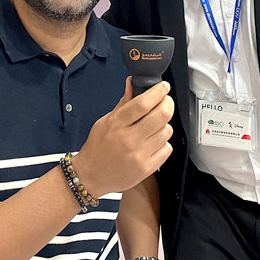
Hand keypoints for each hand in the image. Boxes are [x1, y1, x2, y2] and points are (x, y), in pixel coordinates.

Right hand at [74, 77, 173, 197]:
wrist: (91, 175)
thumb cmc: (97, 148)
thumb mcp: (105, 121)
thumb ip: (123, 103)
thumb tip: (132, 83)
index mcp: (117, 124)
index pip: (143, 103)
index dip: (158, 91)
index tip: (163, 87)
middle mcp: (129, 139)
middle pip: (161, 115)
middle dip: (168, 104)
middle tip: (166, 102)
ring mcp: (139, 155)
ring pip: (166, 131)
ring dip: (165, 124)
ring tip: (156, 125)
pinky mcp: (146, 168)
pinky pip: (167, 149)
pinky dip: (164, 143)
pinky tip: (154, 142)